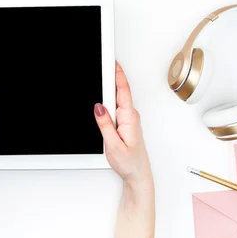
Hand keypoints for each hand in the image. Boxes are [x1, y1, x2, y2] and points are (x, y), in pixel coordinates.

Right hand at [94, 62, 151, 187]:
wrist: (138, 176)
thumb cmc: (130, 163)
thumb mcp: (113, 145)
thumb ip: (105, 125)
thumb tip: (98, 107)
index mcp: (129, 117)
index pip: (122, 90)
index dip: (117, 74)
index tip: (112, 61)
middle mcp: (130, 115)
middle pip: (119, 90)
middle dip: (110, 76)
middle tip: (102, 62)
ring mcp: (127, 118)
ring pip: (116, 98)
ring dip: (108, 88)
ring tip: (99, 77)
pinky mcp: (124, 122)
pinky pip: (116, 106)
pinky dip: (109, 99)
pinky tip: (102, 98)